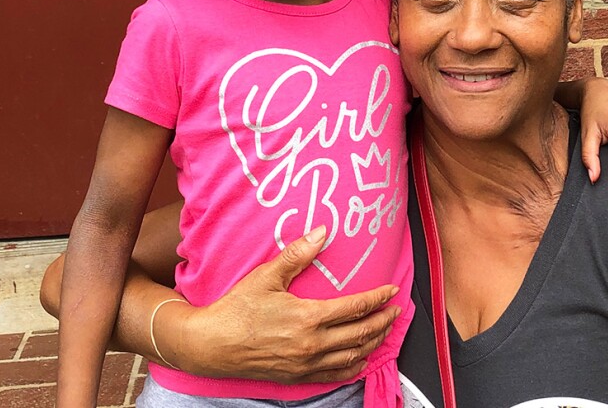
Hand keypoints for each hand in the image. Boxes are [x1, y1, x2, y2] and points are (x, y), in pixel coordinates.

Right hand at [169, 227, 401, 383]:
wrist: (211, 345)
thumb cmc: (236, 309)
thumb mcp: (266, 276)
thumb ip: (297, 254)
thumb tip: (322, 231)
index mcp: (309, 317)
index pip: (356, 307)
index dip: (378, 298)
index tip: (392, 290)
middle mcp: (312, 344)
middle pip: (361, 333)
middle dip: (384, 321)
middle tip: (396, 311)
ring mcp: (306, 364)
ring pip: (353, 356)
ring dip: (373, 343)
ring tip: (384, 331)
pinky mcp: (297, 376)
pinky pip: (335, 374)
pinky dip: (353, 366)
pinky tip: (360, 359)